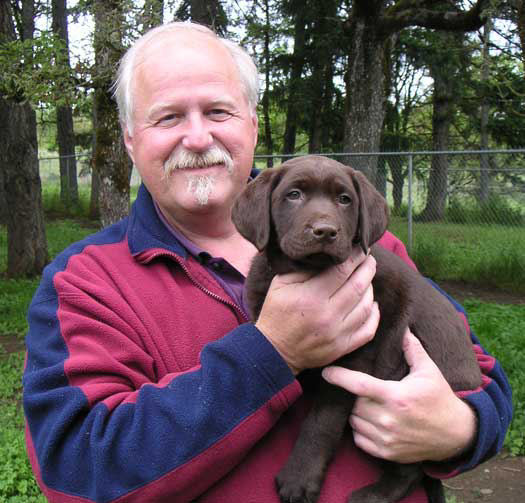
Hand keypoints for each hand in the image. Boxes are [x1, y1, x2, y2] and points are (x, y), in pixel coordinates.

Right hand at [255, 248, 378, 374]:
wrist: (274, 351)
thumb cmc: (276, 313)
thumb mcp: (280, 285)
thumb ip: (303, 269)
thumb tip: (327, 257)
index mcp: (311, 297)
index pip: (342, 271)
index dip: (355, 257)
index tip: (360, 249)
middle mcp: (328, 315)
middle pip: (359, 286)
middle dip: (368, 268)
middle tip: (369, 259)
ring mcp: (338, 334)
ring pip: (367, 306)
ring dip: (371, 288)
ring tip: (367, 279)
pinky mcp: (342, 348)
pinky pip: (368, 330)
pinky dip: (375, 315)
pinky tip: (372, 304)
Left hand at [322, 329, 477, 462]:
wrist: (457, 435)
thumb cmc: (440, 398)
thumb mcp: (429, 370)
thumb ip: (412, 348)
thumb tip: (401, 327)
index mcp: (396, 396)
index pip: (359, 385)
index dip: (339, 377)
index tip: (326, 371)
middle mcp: (388, 419)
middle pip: (353, 404)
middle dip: (352, 395)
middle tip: (358, 388)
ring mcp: (387, 439)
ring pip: (354, 422)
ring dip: (355, 412)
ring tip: (366, 403)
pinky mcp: (387, 454)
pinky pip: (359, 439)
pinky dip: (360, 430)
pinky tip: (370, 420)